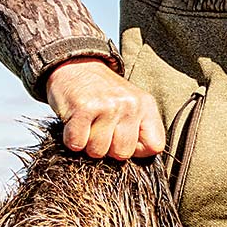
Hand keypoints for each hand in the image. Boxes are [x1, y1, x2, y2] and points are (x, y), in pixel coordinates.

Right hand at [45, 57, 165, 158]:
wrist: (76, 65)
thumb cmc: (103, 94)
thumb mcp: (131, 105)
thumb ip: (139, 130)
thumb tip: (136, 161)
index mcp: (146, 105)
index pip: (154, 147)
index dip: (136, 151)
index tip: (122, 139)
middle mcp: (131, 104)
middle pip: (122, 153)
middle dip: (108, 148)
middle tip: (100, 129)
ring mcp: (108, 106)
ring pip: (98, 151)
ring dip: (88, 144)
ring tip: (88, 124)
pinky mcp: (84, 108)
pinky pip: (77, 143)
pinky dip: (72, 139)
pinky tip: (75, 123)